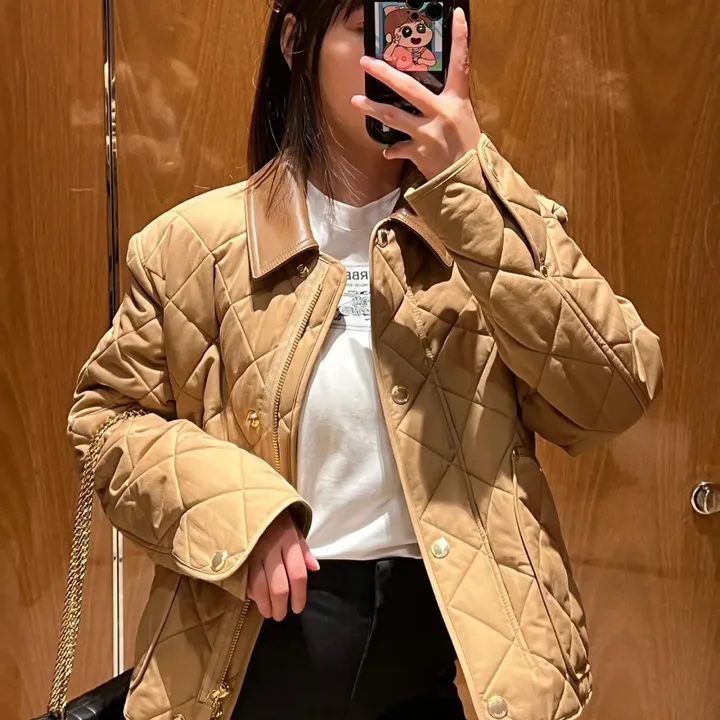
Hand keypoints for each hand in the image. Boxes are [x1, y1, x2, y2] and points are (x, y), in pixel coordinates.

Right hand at [247, 510, 319, 620]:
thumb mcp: (294, 527)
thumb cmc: (275, 517)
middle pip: (279, 585)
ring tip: (270, 613)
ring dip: (265, 605)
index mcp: (289, 540)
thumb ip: (304, 549)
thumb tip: (315, 568)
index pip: (298, 573)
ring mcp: (252, 552)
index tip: (298, 608)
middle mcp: (271, 547)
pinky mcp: (238, 555)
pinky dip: (251, 593)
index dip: (299, 595)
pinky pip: (245, 580)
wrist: (247, 500)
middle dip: (281, 605)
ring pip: (260, 587)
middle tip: (282, 615)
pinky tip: (256, 600)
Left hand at [352, 8, 480, 180]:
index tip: (455, 16)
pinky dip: (393, 150)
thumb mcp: (465, 121)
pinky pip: (398, 148)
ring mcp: (428, 134)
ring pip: (393, 116)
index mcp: (457, 102)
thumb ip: (447, 105)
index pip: (461, 65)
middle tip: (367, 62)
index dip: (460, 39)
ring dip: (372, 108)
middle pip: (408, 88)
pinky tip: (387, 150)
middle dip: (385, 73)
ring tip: (356, 100)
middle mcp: (441, 114)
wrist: (470, 182)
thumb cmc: (469, 151)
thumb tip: (427, 95)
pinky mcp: (419, 153)